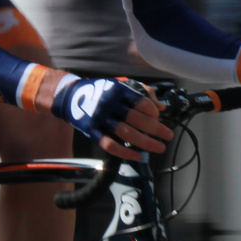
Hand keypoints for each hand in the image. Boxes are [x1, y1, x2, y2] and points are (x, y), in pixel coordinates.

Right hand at [50, 76, 173, 159]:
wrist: (71, 96)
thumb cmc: (101, 91)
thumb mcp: (120, 85)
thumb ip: (142, 92)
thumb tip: (161, 106)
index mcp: (118, 90)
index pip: (140, 102)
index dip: (153, 111)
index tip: (159, 117)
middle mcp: (109, 104)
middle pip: (137, 119)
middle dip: (156, 129)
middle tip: (169, 136)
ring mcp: (100, 119)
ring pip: (126, 133)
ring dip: (146, 142)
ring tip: (160, 147)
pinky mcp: (92, 132)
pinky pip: (110, 145)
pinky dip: (125, 152)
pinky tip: (138, 156)